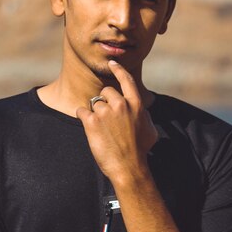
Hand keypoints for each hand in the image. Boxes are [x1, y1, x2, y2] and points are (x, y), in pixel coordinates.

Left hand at [76, 61, 157, 179]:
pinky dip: (83, 118)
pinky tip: (90, 129)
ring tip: (101, 129)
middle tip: (107, 119)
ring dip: (95, 114)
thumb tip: (140, 111)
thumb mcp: (150, 129)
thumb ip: (144, 115)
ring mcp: (105, 113)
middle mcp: (121, 105)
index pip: (126, 80)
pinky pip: (81, 111)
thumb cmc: (140, 151)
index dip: (118, 70)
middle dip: (104, 102)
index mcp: (136, 104)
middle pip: (106, 92)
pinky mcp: (91, 122)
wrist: (128, 167)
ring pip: (93, 104)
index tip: (112, 64)